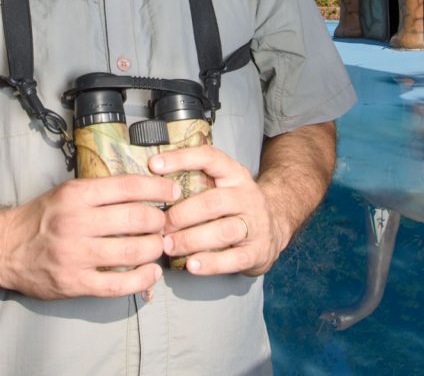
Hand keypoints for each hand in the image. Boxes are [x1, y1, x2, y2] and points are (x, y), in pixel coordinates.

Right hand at [0, 174, 178, 299]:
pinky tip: (150, 273)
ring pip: (132, 252)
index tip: (172, 192)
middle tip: (164, 224)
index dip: (156, 189)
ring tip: (158, 247)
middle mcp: (75, 222)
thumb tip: (144, 191)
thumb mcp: (65, 193)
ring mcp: (75, 255)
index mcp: (75, 195)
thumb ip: (99, 192)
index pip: (127, 187)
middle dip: (159, 222)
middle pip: (135, 219)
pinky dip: (142, 279)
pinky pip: (118, 285)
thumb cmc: (39, 219)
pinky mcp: (74, 283)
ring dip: (153, 250)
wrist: (3, 248)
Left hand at [151, 145, 284, 276]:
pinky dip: (211, 263)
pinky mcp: (258, 251)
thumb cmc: (234, 206)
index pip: (209, 158)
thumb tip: (149, 183)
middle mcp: (247, 196)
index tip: (153, 165)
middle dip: (182, 214)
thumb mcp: (221, 185)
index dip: (181, 159)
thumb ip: (194, 182)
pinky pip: (234, 259)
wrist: (274, 228)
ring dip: (191, 239)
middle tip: (159, 225)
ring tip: (168, 246)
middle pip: (213, 202)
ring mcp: (255, 224)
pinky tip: (191, 265)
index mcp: (234, 174)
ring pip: (223, 231)